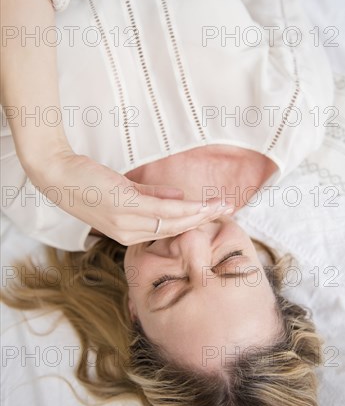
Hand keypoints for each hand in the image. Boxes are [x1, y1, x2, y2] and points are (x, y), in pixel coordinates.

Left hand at [29, 152, 233, 245]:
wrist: (55, 173)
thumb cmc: (85, 181)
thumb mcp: (120, 191)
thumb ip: (149, 195)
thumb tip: (177, 196)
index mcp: (126, 232)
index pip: (166, 230)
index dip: (191, 223)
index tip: (212, 214)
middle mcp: (128, 233)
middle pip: (174, 229)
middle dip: (203, 220)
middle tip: (228, 211)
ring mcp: (127, 221)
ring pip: (172, 222)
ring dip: (200, 214)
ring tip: (222, 207)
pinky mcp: (125, 206)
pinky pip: (162, 211)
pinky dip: (184, 208)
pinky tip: (200, 204)